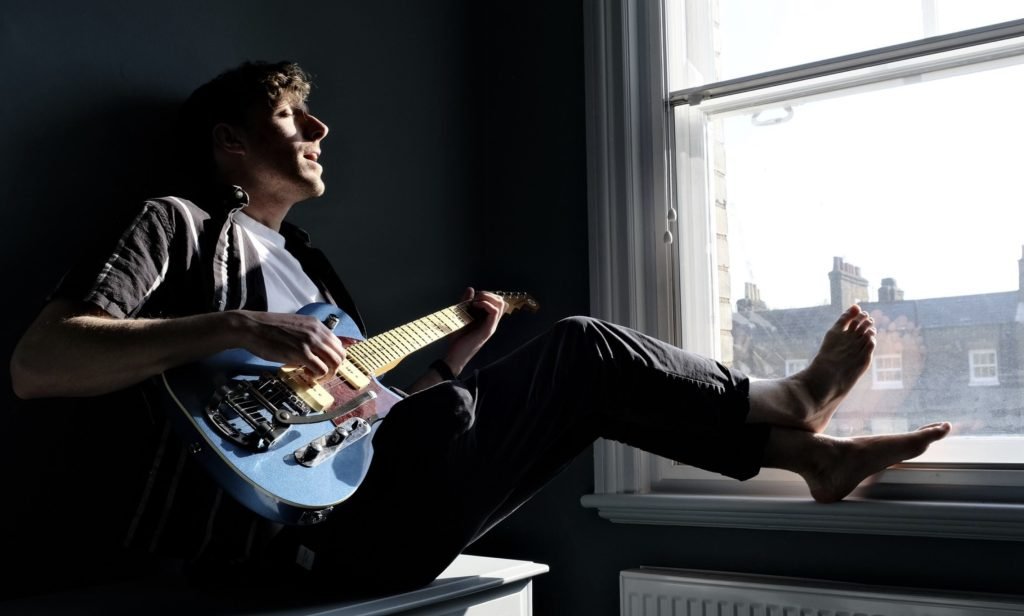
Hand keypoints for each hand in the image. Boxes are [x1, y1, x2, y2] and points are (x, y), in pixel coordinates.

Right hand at [231, 310, 346, 379]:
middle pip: (340, 354)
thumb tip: (315, 352)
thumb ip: (308, 336)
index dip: (333, 357)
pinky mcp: (301, 352)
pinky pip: (320, 369)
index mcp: (316, 324)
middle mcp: (316, 331)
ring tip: (314, 375)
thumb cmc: (267, 328)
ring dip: (327, 373)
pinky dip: (316, 376)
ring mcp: (310, 341)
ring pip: (334, 363)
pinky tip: (306, 374)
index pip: (337, 344)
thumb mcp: (294, 327)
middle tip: (322, 374)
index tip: (325, 364)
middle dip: (334, 367)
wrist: (251, 327)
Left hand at [444, 287, 504, 374]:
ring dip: (487, 298)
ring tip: (475, 302)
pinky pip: (494, 311)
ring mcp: (491, 326)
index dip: (488, 295)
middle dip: (488, 294)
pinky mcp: (488, 330)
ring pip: (501, 304)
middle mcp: (492, 323)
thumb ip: (465, 302)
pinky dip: (485, 304)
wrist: (454, 356)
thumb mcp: (460, 316)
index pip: (498, 302)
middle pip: (502, 301)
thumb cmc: (457, 339)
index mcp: (487, 320)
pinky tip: (474, 306)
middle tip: (475, 299)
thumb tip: (471, 289)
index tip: (473, 298)